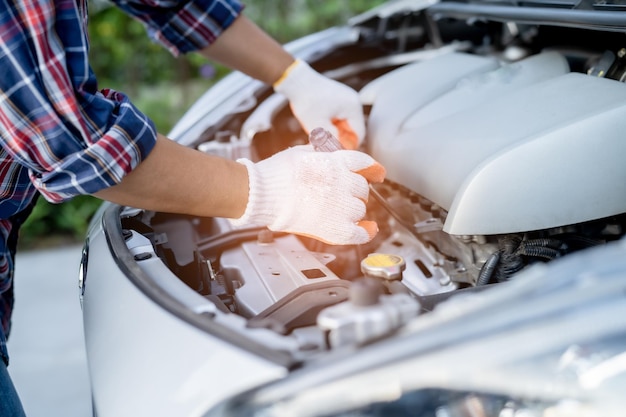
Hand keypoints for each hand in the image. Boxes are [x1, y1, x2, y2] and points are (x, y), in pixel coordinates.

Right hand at [230, 145, 384, 244]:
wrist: (263, 194)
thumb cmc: (276, 174)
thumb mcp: (301, 153)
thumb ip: (320, 156)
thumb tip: (325, 157)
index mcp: (336, 162)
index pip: (365, 163)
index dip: (373, 169)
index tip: (377, 173)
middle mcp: (344, 182)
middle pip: (362, 188)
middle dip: (355, 192)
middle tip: (341, 196)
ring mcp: (342, 206)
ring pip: (360, 209)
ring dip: (353, 210)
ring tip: (336, 211)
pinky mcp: (336, 228)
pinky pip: (360, 233)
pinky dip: (366, 232)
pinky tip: (367, 230)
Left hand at [274, 60, 364, 149]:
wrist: (296, 80)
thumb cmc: (307, 101)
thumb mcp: (318, 126)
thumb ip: (330, 141)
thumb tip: (338, 153)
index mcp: (353, 108)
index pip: (359, 134)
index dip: (350, 147)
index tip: (338, 154)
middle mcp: (354, 101)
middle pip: (353, 128)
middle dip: (342, 139)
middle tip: (328, 147)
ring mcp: (346, 98)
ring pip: (346, 122)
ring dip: (336, 131)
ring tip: (322, 137)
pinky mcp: (338, 96)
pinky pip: (340, 115)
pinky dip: (333, 123)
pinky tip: (320, 127)